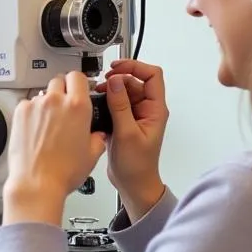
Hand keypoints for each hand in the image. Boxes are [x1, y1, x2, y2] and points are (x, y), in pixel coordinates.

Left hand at [3, 73, 106, 225]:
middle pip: (59, 81)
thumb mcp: (92, 155)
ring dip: (46, 103)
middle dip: (63, 91)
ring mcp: (35, 106)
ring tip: (48, 124)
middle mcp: (56, 101)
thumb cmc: (63, 172)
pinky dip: (31, 112)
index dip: (79, 83)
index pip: (78, 77)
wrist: (36, 182)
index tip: (79, 89)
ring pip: (42, 94)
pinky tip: (35, 129)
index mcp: (78, 106)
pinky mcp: (20, 113)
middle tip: (64, 107)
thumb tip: (97, 134)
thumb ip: (97, 137)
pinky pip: (27, 105)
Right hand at [97, 59, 168, 219]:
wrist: (133, 185)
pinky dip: (105, 101)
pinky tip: (96, 107)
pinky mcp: (123, 122)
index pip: (152, 75)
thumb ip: (120, 105)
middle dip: (118, 78)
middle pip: (134, 81)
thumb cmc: (137, 166)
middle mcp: (147, 110)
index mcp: (155, 110)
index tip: (117, 67)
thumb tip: (115, 82)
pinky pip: (115, 104)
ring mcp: (134, 116)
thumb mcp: (127, 133)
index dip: (135, 66)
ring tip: (97, 94)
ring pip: (123, 92)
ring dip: (110, 90)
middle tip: (102, 82)